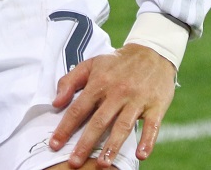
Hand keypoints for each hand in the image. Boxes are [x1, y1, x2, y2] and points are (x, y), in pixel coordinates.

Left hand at [49, 44, 176, 166]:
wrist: (152, 52)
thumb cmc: (118, 62)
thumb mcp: (91, 64)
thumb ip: (70, 81)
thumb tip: (56, 103)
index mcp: (100, 82)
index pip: (79, 108)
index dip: (65, 127)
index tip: (54, 144)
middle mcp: (118, 92)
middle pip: (99, 121)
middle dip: (86, 143)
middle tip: (74, 162)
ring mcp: (137, 99)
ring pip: (123, 126)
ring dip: (113, 146)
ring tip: (102, 164)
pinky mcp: (156, 105)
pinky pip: (152, 125)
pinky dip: (147, 140)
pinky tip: (141, 155)